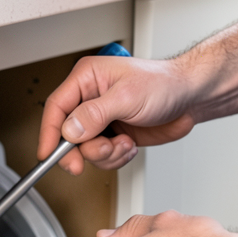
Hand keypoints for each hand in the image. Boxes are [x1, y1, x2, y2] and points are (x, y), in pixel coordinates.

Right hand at [37, 55, 196, 174]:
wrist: (190, 98)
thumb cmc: (164, 84)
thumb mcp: (127, 97)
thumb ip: (95, 114)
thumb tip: (70, 129)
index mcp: (87, 79)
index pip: (57, 107)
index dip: (50, 132)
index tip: (47, 154)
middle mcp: (90, 99)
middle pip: (67, 134)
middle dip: (83, 150)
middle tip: (96, 155)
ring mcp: (102, 119)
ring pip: (85, 149)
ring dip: (105, 154)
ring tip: (124, 143)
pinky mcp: (114, 134)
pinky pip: (103, 156)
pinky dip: (116, 157)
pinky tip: (130, 145)